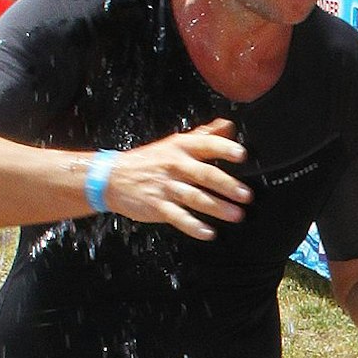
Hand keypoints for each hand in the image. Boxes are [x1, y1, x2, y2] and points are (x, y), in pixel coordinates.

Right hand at [100, 119, 251, 239]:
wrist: (111, 177)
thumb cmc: (148, 160)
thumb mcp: (174, 143)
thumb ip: (203, 135)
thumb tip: (229, 125)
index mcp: (181, 148)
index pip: (206, 144)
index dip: (224, 148)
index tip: (241, 155)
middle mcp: (175, 165)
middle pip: (204, 174)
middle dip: (227, 185)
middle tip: (246, 194)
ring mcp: (166, 186)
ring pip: (195, 197)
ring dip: (217, 207)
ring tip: (236, 214)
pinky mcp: (157, 206)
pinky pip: (177, 217)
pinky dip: (193, 226)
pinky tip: (208, 232)